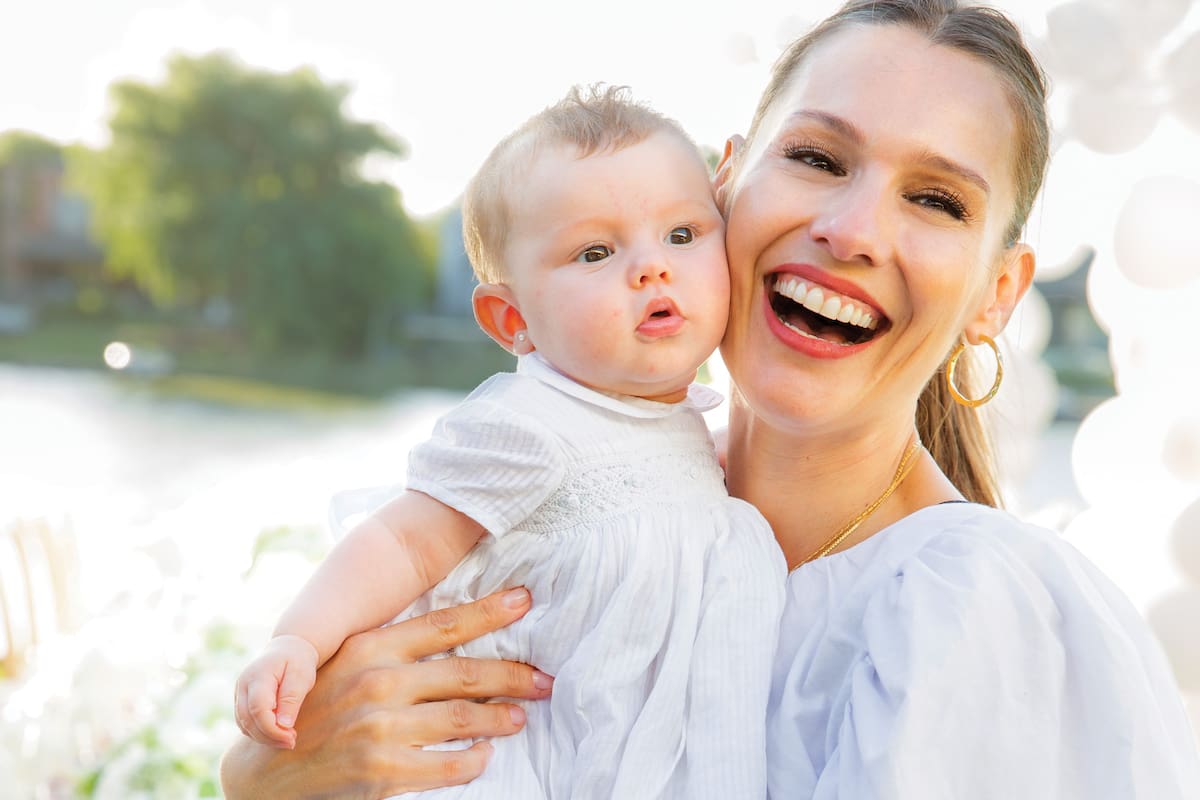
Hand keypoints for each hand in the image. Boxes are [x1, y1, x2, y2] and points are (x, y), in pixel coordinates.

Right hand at [219, 587, 552, 799]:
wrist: (264, 777)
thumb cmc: (310, 713)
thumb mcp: (343, 666)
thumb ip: (389, 651)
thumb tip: (451, 639)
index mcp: (369, 648)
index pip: (445, 624)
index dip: (491, 611)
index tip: (525, 601)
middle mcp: (378, 683)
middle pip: (468, 672)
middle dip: (515, 675)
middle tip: (545, 679)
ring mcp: (382, 729)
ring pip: (466, 718)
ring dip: (501, 718)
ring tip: (520, 717)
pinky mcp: (385, 773)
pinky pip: (451, 766)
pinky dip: (475, 761)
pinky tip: (483, 756)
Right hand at [234, 634, 319, 748]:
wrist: (288, 648)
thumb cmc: (298, 661)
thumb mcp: (302, 676)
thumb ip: (291, 699)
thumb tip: (284, 725)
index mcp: (258, 675)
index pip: (258, 709)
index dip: (272, 729)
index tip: (291, 738)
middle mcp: (243, 684)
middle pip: (248, 720)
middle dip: (269, 736)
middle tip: (292, 742)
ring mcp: (239, 693)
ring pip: (244, 724)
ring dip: (264, 737)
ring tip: (288, 739)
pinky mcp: (241, 701)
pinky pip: (245, 723)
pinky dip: (259, 732)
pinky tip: (278, 734)